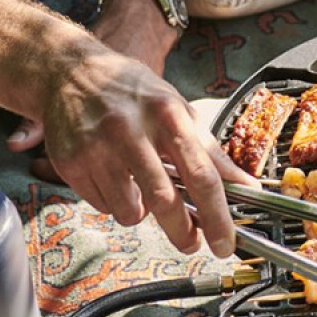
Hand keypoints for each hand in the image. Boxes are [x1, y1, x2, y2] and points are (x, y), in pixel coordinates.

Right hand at [22, 48, 255, 256]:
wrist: (69, 72)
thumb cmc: (134, 94)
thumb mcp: (178, 110)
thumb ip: (212, 152)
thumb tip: (248, 188)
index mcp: (167, 116)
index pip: (201, 175)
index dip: (217, 216)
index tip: (225, 244)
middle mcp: (130, 130)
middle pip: (164, 201)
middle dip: (182, 232)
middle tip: (191, 243)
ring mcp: (97, 147)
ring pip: (129, 212)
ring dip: (141, 213)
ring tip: (139, 188)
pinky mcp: (71, 163)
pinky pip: (103, 207)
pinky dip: (114, 202)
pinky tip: (112, 177)